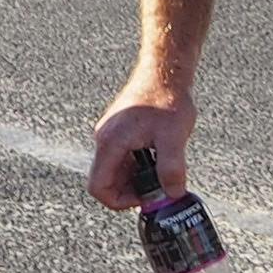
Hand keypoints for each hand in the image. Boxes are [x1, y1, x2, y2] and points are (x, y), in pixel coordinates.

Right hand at [87, 90, 192, 212]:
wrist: (165, 70)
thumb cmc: (166, 98)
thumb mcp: (173, 137)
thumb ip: (172, 168)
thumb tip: (173, 194)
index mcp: (110, 143)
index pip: (98, 188)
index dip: (119, 202)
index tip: (145, 198)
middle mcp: (104, 140)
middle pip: (107, 181)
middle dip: (132, 190)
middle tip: (159, 187)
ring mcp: (111, 135)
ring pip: (117, 170)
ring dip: (137, 177)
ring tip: (163, 168)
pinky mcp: (120, 131)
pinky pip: (123, 158)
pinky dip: (139, 165)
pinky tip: (160, 155)